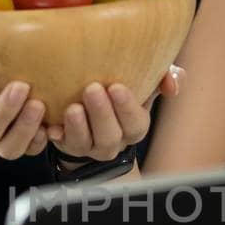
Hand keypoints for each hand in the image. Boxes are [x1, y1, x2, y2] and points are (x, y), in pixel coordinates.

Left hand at [46, 65, 184, 162]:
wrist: (92, 112)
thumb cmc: (120, 93)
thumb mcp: (145, 85)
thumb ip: (164, 78)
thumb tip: (172, 83)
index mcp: (134, 126)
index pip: (135, 122)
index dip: (126, 107)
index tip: (116, 86)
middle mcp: (113, 141)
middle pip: (109, 136)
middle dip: (101, 113)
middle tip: (92, 89)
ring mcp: (88, 146)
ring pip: (84, 144)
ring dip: (78, 126)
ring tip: (73, 107)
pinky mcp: (65, 144)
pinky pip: (59, 145)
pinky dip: (56, 136)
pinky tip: (52, 127)